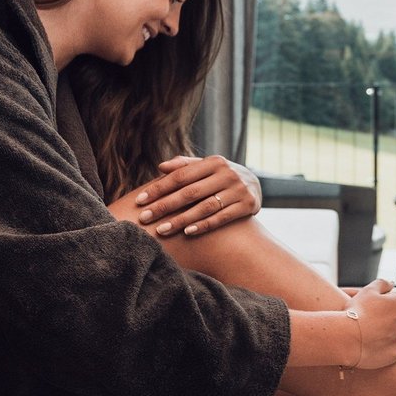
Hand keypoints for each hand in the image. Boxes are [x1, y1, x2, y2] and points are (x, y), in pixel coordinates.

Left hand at [131, 155, 262, 236]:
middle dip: (165, 205)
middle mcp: (227, 174)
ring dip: (181, 220)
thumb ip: (185, 165)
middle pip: (190, 192)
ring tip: (162, 230)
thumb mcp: (206, 167)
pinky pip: (222, 218)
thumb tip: (161, 166)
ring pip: (205, 207)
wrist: (255, 185)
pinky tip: (187, 233)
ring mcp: (238, 190)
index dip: (159, 188)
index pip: (181, 176)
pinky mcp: (248, 205)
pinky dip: (204, 225)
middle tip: (144, 218)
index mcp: (214, 162)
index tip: (139, 200)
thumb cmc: (220, 177)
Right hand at [345, 279, 395, 369]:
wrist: (348, 337)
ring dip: (386, 332)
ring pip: (395, 333)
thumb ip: (382, 284)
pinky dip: (391, 346)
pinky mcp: (395, 354)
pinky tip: (380, 345)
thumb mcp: (368, 290)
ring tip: (368, 334)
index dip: (377, 304)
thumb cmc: (357, 311)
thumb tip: (392, 284)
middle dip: (383, 319)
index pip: (391, 302)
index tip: (365, 308)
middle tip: (365, 321)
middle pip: (394, 318)